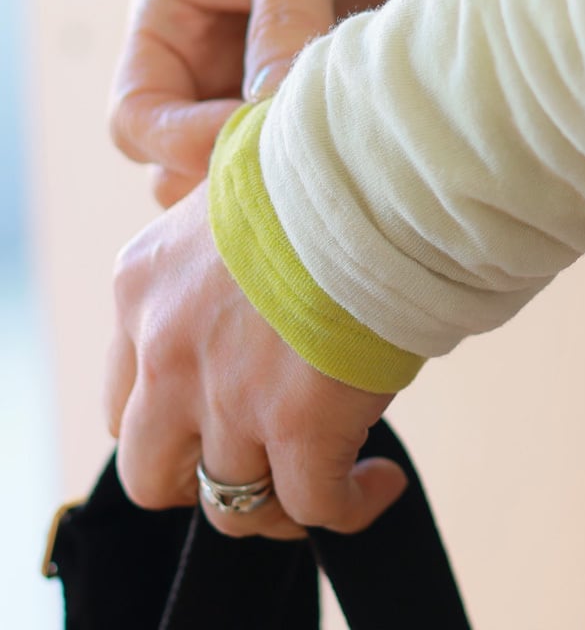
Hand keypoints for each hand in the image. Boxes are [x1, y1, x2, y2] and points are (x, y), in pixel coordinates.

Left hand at [104, 182, 407, 537]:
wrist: (376, 168)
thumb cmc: (329, 158)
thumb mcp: (241, 181)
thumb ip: (230, 229)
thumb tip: (268, 242)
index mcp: (144, 284)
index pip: (127, 393)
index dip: (178, 417)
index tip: (228, 411)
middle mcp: (167, 349)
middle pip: (153, 469)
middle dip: (207, 474)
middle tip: (263, 456)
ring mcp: (227, 395)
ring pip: (229, 502)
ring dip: (278, 500)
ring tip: (330, 477)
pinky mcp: (298, 426)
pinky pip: (313, 507)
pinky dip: (347, 507)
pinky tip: (378, 483)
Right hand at [109, 0, 418, 205]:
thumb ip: (281, 15)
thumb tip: (268, 106)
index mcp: (169, 21)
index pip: (136, 118)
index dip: (182, 145)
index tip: (252, 138)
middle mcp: (201, 66)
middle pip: (175, 165)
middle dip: (222, 175)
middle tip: (291, 169)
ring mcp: (254, 90)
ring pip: (233, 173)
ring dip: (271, 176)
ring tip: (329, 158)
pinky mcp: (308, 103)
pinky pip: (294, 157)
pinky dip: (314, 165)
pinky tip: (357, 149)